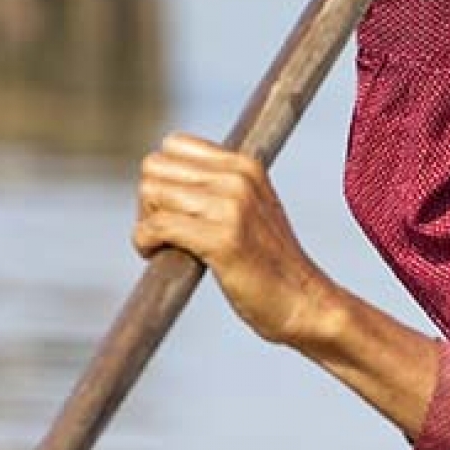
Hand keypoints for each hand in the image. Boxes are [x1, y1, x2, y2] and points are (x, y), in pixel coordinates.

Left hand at [133, 135, 333, 346]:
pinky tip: (155, 255)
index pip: (174, 145)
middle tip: (164, 232)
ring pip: (150, 192)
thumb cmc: (271, 267)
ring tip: (163, 246)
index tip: (173, 211)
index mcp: (245, 165)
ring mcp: (230, 207)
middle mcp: (238, 178)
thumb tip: (163, 180)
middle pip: (155, 166)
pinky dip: (144, 242)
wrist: (305, 304)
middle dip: (149, 200)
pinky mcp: (221, 240)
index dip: (163, 178)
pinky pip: (156, 226)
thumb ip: (219, 188)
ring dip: (145, 222)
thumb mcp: (253, 210)